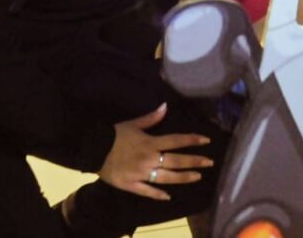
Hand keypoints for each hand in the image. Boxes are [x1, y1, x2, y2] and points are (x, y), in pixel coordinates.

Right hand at [97, 103, 212, 200]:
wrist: (93, 149)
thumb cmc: (115, 135)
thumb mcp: (134, 124)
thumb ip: (152, 118)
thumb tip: (166, 106)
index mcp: (151, 143)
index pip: (176, 140)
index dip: (192, 140)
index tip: (206, 140)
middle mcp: (149, 159)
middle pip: (176, 161)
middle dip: (194, 161)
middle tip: (209, 162)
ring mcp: (141, 174)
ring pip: (166, 178)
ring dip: (183, 177)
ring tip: (197, 177)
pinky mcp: (130, 185)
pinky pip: (146, 191)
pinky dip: (157, 194)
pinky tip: (168, 197)